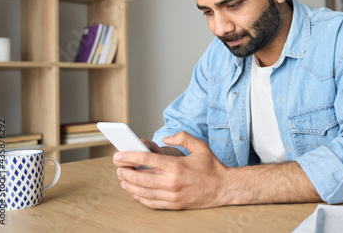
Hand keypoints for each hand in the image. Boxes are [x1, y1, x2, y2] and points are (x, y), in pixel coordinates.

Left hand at [113, 131, 228, 209]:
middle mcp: (172, 181)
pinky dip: (140, 198)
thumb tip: (165, 138)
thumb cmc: (212, 166)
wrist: (224, 187)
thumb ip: (182, 137)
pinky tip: (135, 192)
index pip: (146, 159)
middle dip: (125, 171)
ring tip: (123, 179)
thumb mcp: (199, 145)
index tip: (119, 155)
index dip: (129, 156)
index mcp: (176, 165)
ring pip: (143, 192)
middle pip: (140, 177)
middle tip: (118, 167)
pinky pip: (152, 203)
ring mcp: (172, 195)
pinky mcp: (174, 205)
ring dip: (129, 185)